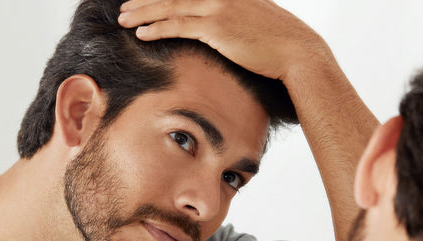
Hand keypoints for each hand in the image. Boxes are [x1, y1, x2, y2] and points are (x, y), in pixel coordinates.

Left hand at [118, 0, 330, 80]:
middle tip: (125, 7)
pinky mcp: (217, 27)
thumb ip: (238, 13)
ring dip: (144, 12)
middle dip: (146, 0)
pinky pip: (179, 25)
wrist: (298, 52)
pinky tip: (142, 33)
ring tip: (124, 19)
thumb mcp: (258, 17)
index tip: (146, 0)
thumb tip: (222, 25)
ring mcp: (218, 7)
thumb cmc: (281, 41)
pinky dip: (157, 28)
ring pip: (171, 6)